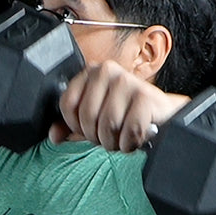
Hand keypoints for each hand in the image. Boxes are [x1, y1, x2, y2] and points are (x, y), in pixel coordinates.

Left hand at [49, 61, 188, 151]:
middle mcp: (107, 70)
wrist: (162, 115)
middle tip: (111, 135)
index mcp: (91, 72)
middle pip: (86, 117)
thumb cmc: (126, 115)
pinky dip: (130, 143)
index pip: (67, 104)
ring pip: (107, 125)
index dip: (75, 125)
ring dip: (115, 142)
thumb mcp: (95, 119)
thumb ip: (71, 126)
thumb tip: (53, 135)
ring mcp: (127, 81)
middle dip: (97, 137)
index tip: (89, 128)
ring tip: (123, 136)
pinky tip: (136, 137)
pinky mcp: (145, 96)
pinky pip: (128, 131)